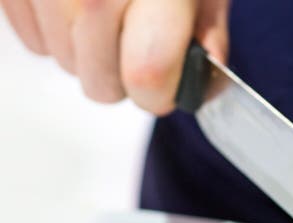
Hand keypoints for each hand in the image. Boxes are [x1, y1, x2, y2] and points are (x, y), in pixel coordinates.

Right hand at [1, 0, 228, 113]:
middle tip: (138, 47)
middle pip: (100, 82)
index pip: (147, 73)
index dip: (160, 93)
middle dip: (124, 81)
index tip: (167, 85)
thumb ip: (209, 32)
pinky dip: (54, 34)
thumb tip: (203, 85)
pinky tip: (74, 6)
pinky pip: (32, 39)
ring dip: (89, 58)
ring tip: (108, 17)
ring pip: (63, 65)